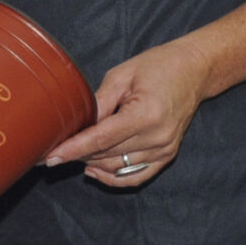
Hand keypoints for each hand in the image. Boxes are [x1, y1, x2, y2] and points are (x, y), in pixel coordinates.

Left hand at [43, 39, 210, 189]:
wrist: (195, 71)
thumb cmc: (158, 66)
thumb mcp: (121, 75)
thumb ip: (99, 102)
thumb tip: (77, 124)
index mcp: (146, 115)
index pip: (101, 139)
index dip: (73, 149)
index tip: (50, 157)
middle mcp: (158, 137)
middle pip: (106, 155)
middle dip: (77, 154)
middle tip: (53, 149)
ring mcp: (164, 149)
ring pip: (117, 168)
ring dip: (92, 163)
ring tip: (72, 153)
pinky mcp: (167, 155)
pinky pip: (136, 176)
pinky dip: (113, 178)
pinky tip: (93, 170)